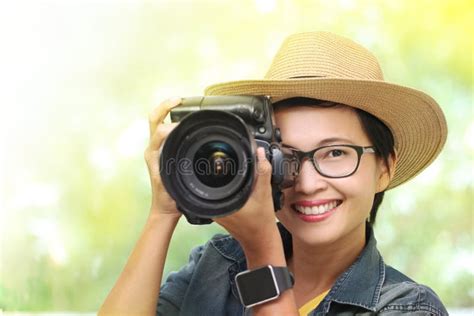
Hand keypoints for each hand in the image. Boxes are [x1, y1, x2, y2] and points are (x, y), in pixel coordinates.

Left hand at [144, 97, 181, 218]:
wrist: (165, 208)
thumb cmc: (169, 197)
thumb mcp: (172, 181)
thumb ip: (174, 166)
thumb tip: (182, 152)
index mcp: (153, 154)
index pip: (159, 131)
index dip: (171, 125)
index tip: (183, 124)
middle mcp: (152, 149)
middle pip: (154, 119)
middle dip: (165, 106)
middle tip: (179, 100)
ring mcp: (156, 149)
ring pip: (157, 122)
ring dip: (167, 110)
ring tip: (180, 103)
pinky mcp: (162, 152)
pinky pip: (164, 131)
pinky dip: (171, 120)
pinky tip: (182, 119)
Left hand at [214, 147, 279, 249]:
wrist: (261, 240)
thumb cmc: (262, 222)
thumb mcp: (265, 193)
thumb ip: (262, 172)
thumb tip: (260, 153)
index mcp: (222, 203)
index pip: (211, 180)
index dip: (214, 166)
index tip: (220, 158)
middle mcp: (215, 208)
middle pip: (211, 183)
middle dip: (218, 172)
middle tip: (226, 162)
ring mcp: (216, 212)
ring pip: (214, 190)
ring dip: (221, 181)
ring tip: (229, 172)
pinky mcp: (220, 214)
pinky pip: (219, 196)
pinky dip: (225, 190)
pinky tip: (234, 186)